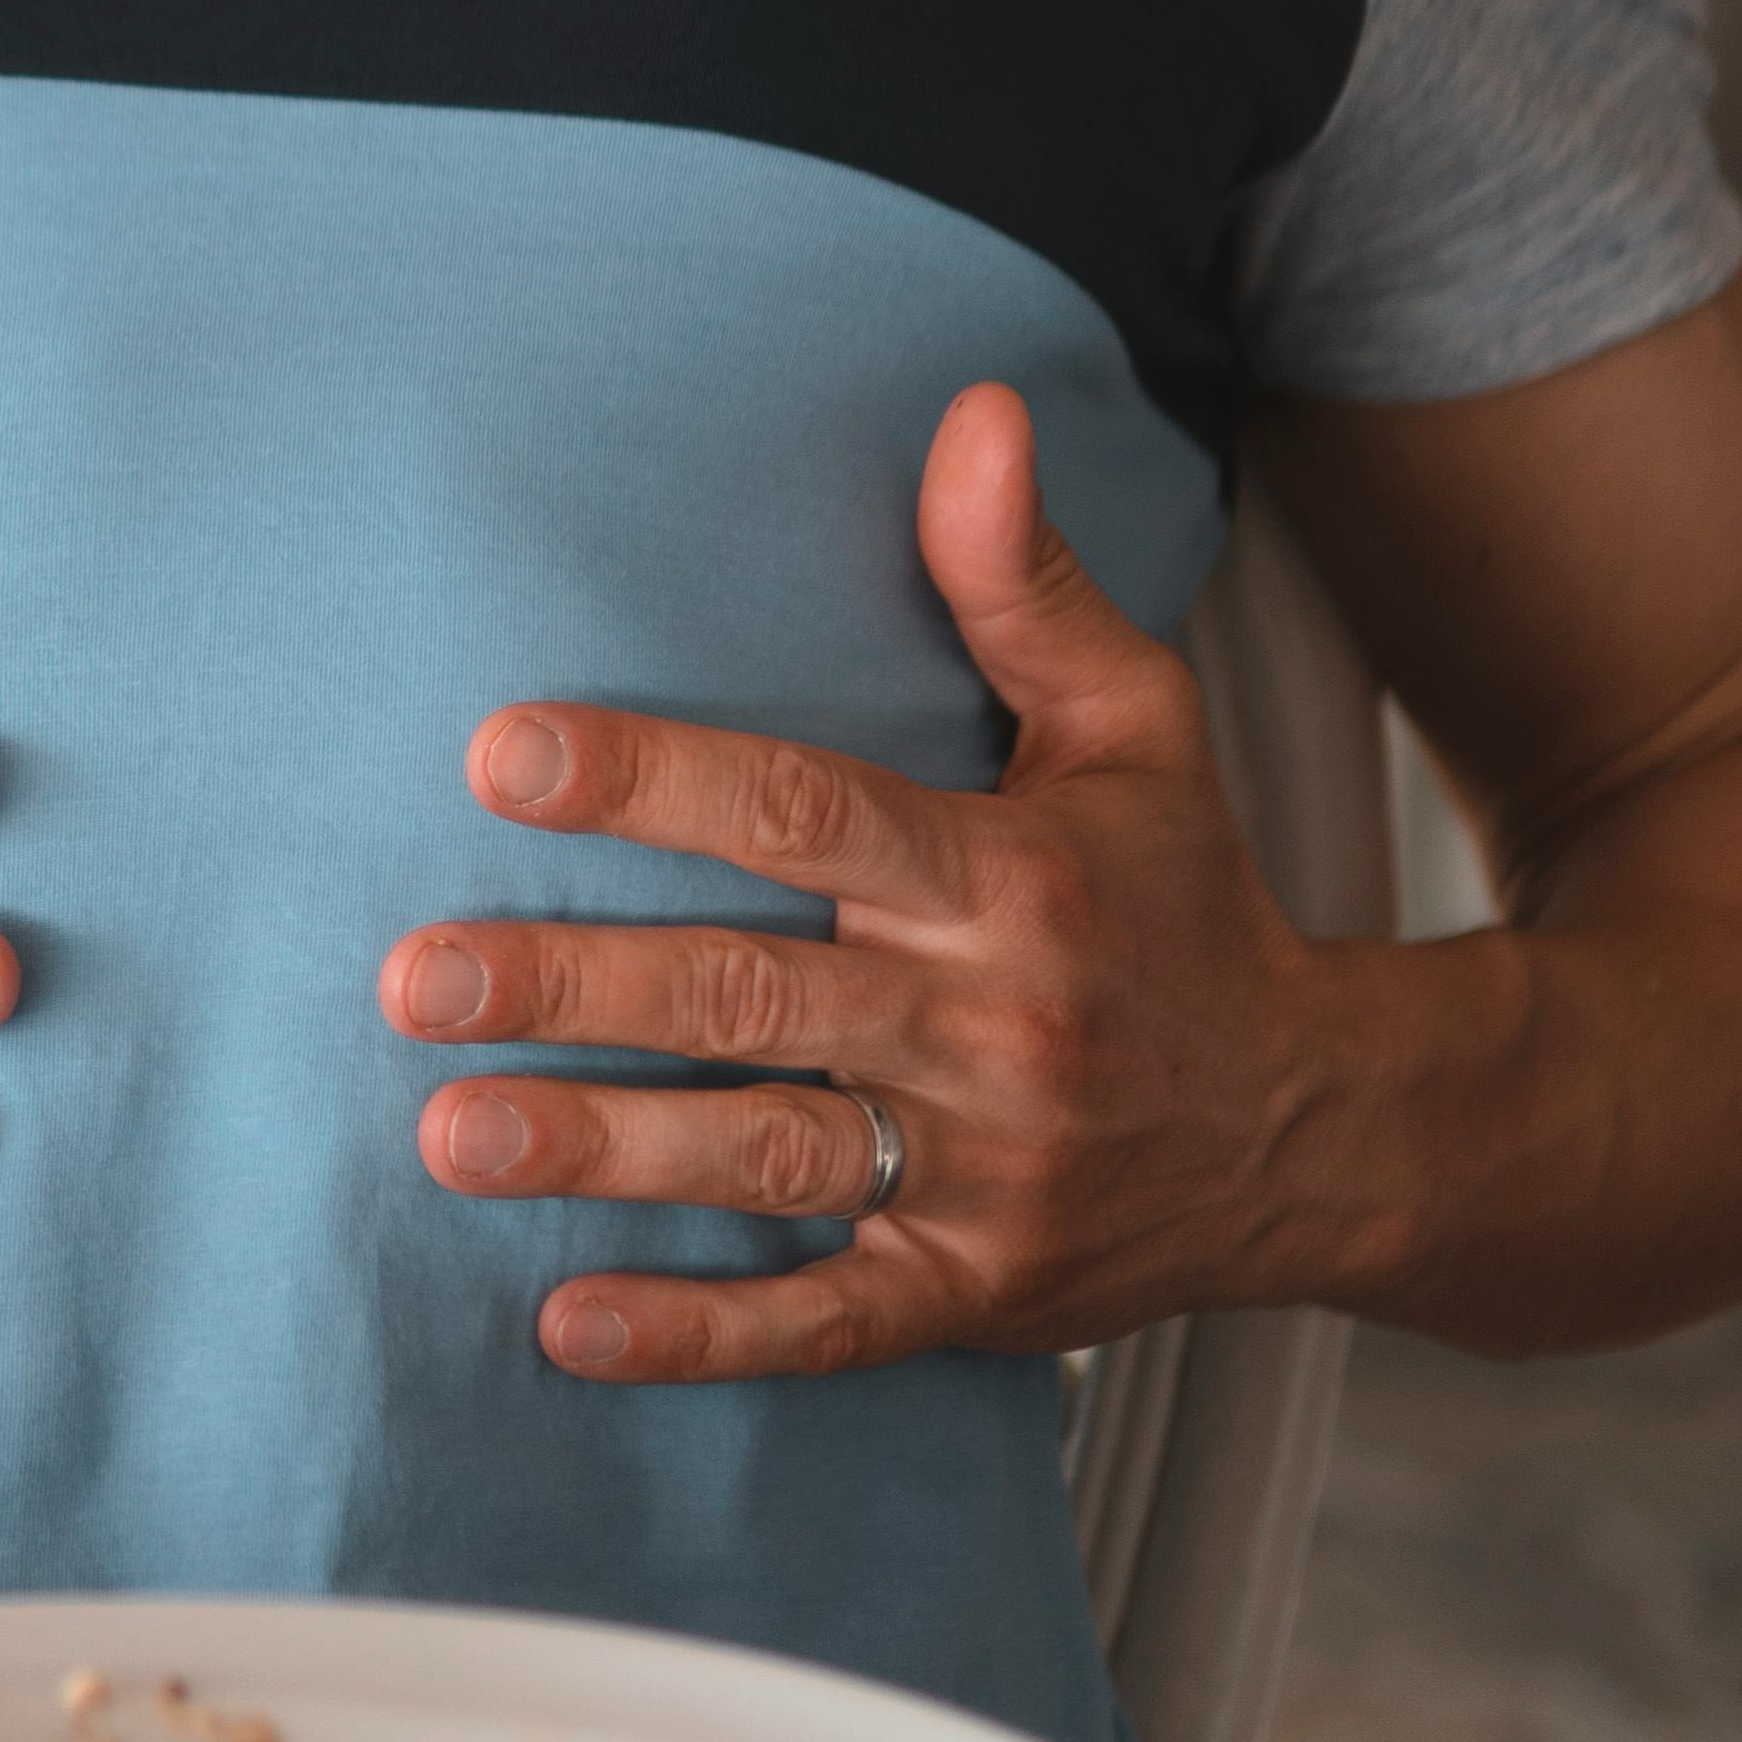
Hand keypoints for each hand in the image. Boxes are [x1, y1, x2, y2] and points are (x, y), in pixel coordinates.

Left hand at [380, 384, 1327, 1381]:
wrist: (1326, 1128)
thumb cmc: (1185, 901)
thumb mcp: (1134, 726)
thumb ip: (1021, 580)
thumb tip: (967, 407)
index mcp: (1012, 875)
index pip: (807, 812)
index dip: (653, 779)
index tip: (499, 754)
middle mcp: (994, 1026)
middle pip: (756, 993)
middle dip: (576, 987)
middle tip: (415, 974)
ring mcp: (985, 1174)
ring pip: (771, 1159)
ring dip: (605, 1151)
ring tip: (448, 1131)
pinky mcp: (975, 1295)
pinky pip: (826, 1322)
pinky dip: (701, 1334)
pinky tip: (568, 1326)